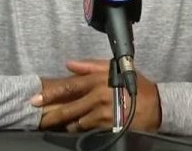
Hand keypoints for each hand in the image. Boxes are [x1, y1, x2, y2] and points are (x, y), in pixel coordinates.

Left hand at [31, 59, 161, 132]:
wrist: (155, 105)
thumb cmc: (134, 85)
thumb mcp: (113, 68)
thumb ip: (90, 65)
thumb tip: (69, 63)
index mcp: (96, 80)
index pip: (68, 87)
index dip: (50, 94)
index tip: (36, 99)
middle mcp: (97, 96)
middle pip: (68, 107)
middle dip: (51, 114)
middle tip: (39, 118)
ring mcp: (101, 113)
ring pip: (76, 121)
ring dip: (66, 123)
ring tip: (58, 124)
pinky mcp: (107, 126)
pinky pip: (87, 129)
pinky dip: (80, 129)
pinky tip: (76, 128)